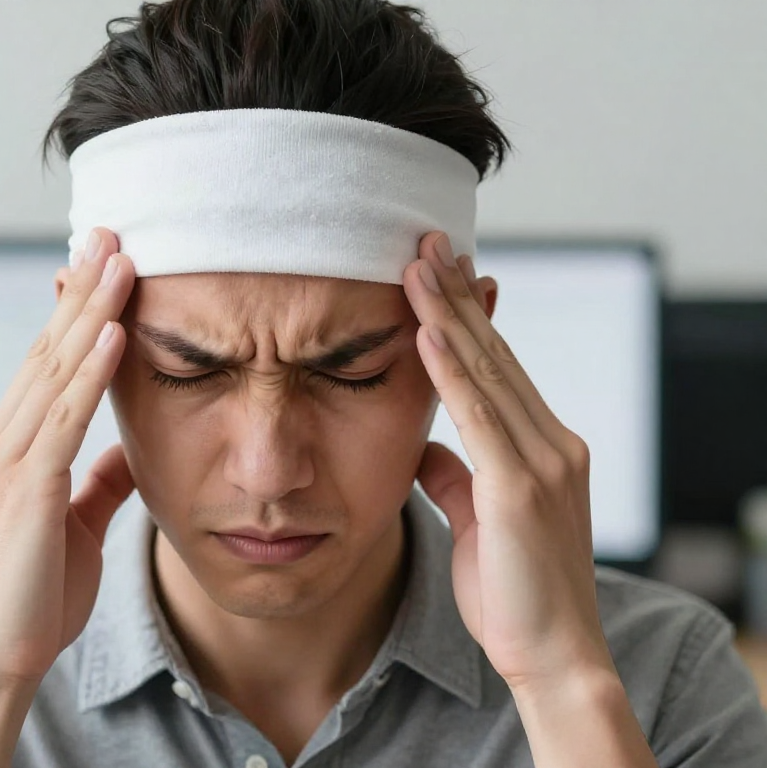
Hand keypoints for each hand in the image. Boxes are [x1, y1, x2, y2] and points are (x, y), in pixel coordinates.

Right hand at [0, 227, 136, 688]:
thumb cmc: (34, 591)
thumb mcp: (74, 521)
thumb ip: (98, 479)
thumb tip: (128, 447)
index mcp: (10, 445)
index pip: (48, 362)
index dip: (77, 311)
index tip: (105, 266)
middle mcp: (0, 439)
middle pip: (50, 349)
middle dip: (85, 289)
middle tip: (113, 234)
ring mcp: (7, 460)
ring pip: (56, 369)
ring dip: (92, 311)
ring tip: (122, 260)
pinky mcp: (26, 488)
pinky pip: (64, 418)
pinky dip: (91, 371)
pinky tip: (115, 332)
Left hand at [402, 232, 612, 690]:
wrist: (552, 656)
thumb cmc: (514, 593)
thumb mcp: (477, 521)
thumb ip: (455, 478)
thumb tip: (426, 447)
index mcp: (542, 448)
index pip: (497, 366)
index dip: (467, 317)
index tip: (438, 274)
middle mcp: (551, 442)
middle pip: (494, 353)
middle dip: (456, 295)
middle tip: (424, 243)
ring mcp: (543, 461)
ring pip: (487, 371)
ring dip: (448, 314)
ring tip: (417, 264)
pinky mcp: (521, 487)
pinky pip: (480, 416)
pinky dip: (452, 371)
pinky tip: (428, 331)